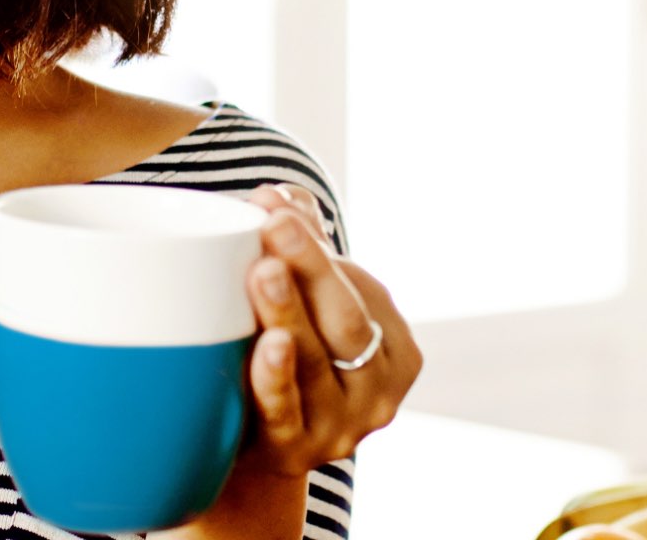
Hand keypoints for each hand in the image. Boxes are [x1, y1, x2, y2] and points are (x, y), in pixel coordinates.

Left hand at [234, 182, 420, 479]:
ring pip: (316, 361)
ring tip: (264, 269)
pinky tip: (267, 344)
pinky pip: (285, 411)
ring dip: (288, 310)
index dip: (317, 245)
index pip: (361, 290)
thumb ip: (301, 254)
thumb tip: (282, 193)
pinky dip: (276, 376)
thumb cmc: (289, 367)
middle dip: (309, 266)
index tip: (272, 202)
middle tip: (274, 221)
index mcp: (396, 352)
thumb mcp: (307, 313)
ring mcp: (340, 428)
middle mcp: (378, 393)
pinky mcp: (295, 454)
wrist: (250, 453)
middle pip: (345, 320)